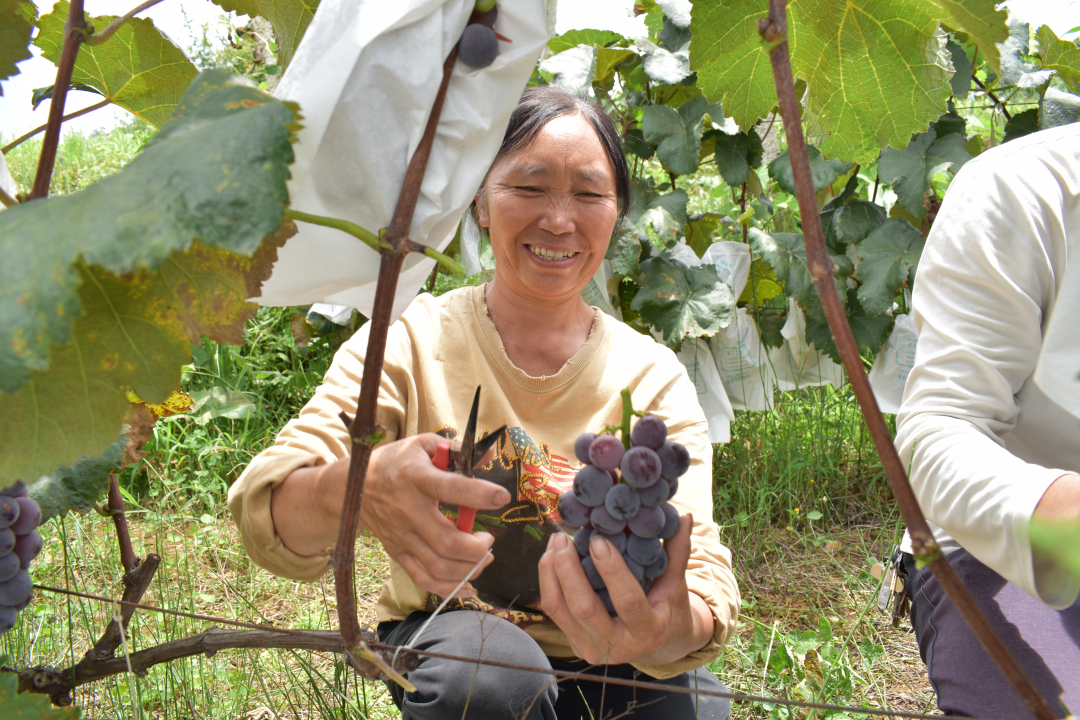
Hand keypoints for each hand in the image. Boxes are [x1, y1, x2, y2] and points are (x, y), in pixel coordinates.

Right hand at [361, 433, 509, 596]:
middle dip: (477, 547)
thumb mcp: (423, 445)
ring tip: (484, 557)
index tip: (502, 497)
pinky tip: (468, 585)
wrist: (352, 486)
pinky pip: (422, 578)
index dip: (478, 494)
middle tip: (489, 539)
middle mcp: (408, 510)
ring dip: (469, 568)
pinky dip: (448, 587)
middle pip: (446, 541)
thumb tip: (490, 456)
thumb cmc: (395, 462)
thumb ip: (457, 451)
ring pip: (438, 565)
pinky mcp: (397, 552)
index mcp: (417, 477)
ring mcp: (402, 535)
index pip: (449, 488)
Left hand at [537, 514, 714, 665]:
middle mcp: (618, 647)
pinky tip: (550, 557)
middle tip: (565, 538)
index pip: (627, 601)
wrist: (658, 646)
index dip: (612, 570)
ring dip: (552, 572)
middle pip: (584, 608)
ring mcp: (592, 649)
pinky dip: (548, 581)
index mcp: (648, 631)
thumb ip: (678, 552)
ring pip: (560, 610)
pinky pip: (554, 611)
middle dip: (569, 570)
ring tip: (555, 543)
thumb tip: (686, 516)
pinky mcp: (574, 644)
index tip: (599, 539)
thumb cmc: (669, 610)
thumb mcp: (676, 585)